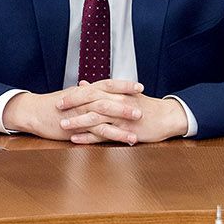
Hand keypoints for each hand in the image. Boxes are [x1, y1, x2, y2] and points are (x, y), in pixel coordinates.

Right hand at [4, 79, 145, 140]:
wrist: (33, 112)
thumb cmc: (49, 105)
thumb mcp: (69, 96)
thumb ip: (83, 93)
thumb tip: (92, 88)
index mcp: (84, 91)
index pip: (107, 84)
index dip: (124, 84)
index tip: (139, 86)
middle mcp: (84, 100)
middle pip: (110, 97)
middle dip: (128, 101)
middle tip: (144, 105)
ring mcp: (82, 113)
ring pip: (106, 113)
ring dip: (124, 118)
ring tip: (139, 122)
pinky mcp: (79, 127)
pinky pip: (100, 131)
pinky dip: (116, 135)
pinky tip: (128, 139)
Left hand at [56, 81, 188, 144]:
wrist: (167, 117)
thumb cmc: (144, 106)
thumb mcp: (124, 94)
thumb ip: (101, 90)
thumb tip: (82, 84)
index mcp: (116, 93)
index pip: (91, 91)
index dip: (74, 95)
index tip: (60, 99)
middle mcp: (117, 102)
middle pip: (91, 101)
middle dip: (72, 104)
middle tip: (56, 108)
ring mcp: (121, 117)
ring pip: (95, 117)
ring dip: (78, 121)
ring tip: (63, 125)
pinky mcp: (125, 131)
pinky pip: (104, 134)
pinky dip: (89, 137)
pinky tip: (76, 139)